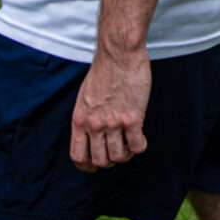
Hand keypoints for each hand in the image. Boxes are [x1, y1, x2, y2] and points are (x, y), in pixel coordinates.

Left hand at [70, 50, 150, 172]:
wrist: (119, 53)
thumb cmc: (104, 70)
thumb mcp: (85, 96)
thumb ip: (87, 117)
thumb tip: (93, 134)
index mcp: (80, 120)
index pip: (78, 156)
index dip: (87, 166)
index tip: (95, 165)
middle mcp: (95, 125)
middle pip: (100, 160)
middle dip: (109, 161)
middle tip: (117, 150)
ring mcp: (114, 123)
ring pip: (119, 157)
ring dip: (126, 154)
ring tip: (129, 142)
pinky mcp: (133, 118)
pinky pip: (138, 146)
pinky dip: (140, 146)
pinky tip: (141, 137)